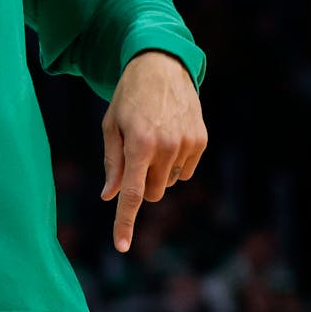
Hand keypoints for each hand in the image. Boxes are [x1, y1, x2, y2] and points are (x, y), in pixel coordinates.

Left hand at [100, 50, 207, 252]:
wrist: (161, 65)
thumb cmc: (129, 96)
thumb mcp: (111, 126)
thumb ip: (112, 163)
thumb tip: (110, 196)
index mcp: (139, 143)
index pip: (131, 193)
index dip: (125, 222)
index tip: (122, 246)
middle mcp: (166, 146)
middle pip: (151, 193)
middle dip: (140, 184)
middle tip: (134, 157)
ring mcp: (186, 144)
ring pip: (169, 182)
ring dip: (158, 172)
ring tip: (153, 138)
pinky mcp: (200, 141)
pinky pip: (185, 171)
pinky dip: (175, 163)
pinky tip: (169, 137)